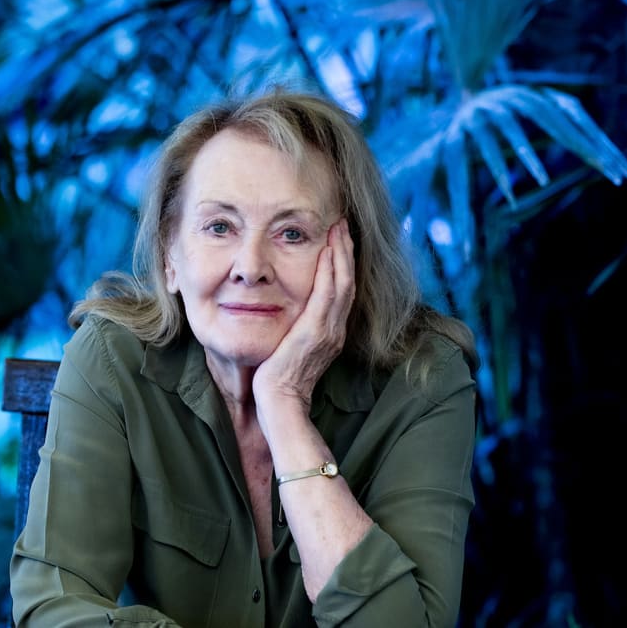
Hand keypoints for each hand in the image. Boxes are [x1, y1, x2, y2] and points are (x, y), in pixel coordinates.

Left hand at [253, 219, 355, 419]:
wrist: (280, 403)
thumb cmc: (279, 380)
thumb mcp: (292, 350)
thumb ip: (297, 331)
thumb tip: (290, 315)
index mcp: (331, 333)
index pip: (342, 290)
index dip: (343, 263)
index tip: (338, 239)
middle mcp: (335, 329)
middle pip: (347, 281)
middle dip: (345, 250)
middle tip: (342, 223)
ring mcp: (328, 330)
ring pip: (342, 282)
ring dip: (341, 252)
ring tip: (338, 228)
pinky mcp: (315, 331)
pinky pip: (327, 294)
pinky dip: (330, 270)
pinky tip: (327, 250)